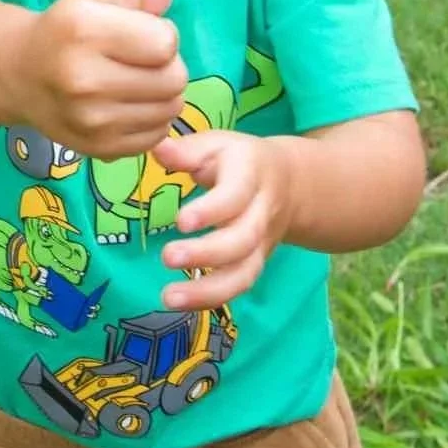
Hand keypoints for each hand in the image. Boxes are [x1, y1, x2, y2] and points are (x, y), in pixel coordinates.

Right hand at [10, 0, 186, 161]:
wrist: (20, 75)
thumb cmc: (63, 29)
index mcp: (84, 31)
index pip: (165, 43)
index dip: (164, 35)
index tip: (145, 33)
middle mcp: (85, 80)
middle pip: (173, 80)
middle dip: (169, 66)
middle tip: (146, 60)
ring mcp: (91, 121)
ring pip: (170, 110)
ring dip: (163, 94)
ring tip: (138, 81)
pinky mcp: (99, 149)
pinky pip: (156, 136)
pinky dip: (153, 120)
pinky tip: (130, 104)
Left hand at [156, 130, 296, 310]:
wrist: (290, 182)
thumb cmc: (241, 159)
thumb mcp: (219, 144)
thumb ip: (188, 150)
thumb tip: (157, 149)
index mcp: (251, 176)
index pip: (235, 196)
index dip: (211, 211)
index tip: (181, 221)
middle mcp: (261, 213)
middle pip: (243, 240)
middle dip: (207, 254)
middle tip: (168, 257)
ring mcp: (261, 243)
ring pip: (244, 273)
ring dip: (208, 290)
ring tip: (169, 297)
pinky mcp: (255, 263)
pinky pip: (238, 286)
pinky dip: (211, 299)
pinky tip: (180, 302)